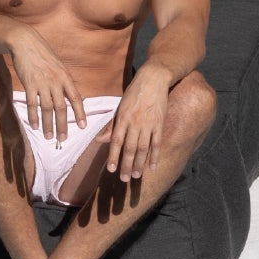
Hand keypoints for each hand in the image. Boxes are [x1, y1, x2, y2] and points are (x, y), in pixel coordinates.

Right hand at [7, 27, 84, 142]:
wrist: (25, 42)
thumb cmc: (42, 55)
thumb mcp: (58, 65)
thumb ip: (64, 81)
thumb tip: (71, 96)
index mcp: (65, 76)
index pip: (75, 98)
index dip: (80, 113)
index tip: (82, 126)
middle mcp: (56, 81)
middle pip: (61, 108)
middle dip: (62, 125)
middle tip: (63, 139)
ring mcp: (42, 83)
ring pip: (47, 109)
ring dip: (48, 125)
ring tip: (49, 137)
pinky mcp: (29, 84)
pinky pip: (33, 104)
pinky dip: (33, 117)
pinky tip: (35, 126)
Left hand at [105, 66, 170, 181]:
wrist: (153, 79)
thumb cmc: (134, 93)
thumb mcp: (120, 106)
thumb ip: (111, 125)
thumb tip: (99, 140)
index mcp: (122, 117)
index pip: (116, 141)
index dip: (113, 156)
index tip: (111, 170)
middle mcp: (135, 122)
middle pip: (129, 148)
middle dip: (126, 164)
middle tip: (123, 179)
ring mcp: (148, 124)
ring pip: (143, 148)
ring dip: (139, 163)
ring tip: (135, 176)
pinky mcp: (160, 124)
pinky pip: (157, 143)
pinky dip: (155, 156)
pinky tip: (152, 167)